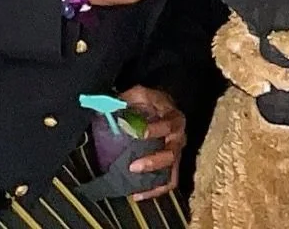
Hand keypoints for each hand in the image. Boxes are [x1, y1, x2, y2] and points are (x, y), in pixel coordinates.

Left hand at [118, 85, 185, 200]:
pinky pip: (168, 183)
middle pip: (171, 154)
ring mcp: (176, 154)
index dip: (154, 130)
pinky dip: (155, 191)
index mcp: (174, 118)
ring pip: (171, 173)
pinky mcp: (171, 166)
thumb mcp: (140, 94)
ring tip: (134, 189)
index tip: (138, 133)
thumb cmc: (149, 102)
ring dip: (154, 182)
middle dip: (152, 162)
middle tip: (133, 166)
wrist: (162, 109)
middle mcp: (178, 138)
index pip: (167, 126)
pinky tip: (137, 195)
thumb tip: (109, 107)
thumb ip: (129, 98)